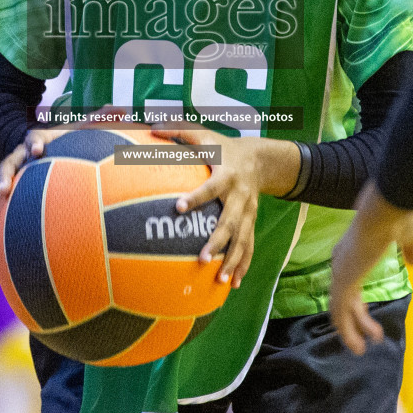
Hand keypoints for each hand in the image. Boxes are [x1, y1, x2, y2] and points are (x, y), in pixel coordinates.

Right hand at [0, 107, 130, 231]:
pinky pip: (0, 202)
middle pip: (8, 164)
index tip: (38, 151)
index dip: (34, 143)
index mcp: (38, 141)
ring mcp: (13, 173)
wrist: (44, 148)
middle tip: (4, 188)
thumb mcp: (80, 129)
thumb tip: (122, 109)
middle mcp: (20, 156)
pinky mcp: (10, 189)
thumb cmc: (66, 140)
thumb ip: (99, 120)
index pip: (33, 139)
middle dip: (5, 176)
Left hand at [150, 126, 297, 288]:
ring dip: (233, 261)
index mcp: (226, 175)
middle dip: (217, 241)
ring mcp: (248, 212)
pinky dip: (243, 265)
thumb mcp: (204, 134)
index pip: (210, 187)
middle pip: (230, 222)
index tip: (178, 208)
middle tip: (202, 258)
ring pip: (242, 240)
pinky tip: (233, 284)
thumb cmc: (223, 147)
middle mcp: (240, 196)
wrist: (261, 159)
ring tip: (220, 280)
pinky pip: (249, 247)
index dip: (196, 197)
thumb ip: (178, 131)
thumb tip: (151, 127)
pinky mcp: (251, 223)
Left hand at [330, 182, 412, 355]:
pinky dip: (346, 331)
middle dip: (357, 319)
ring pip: (339, 309)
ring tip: (362, 349)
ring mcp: (341, 271)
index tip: (368, 314)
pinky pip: (339, 313)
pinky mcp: (344, 280)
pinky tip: (357, 345)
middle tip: (373, 335)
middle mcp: (342, 261)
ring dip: (351, 330)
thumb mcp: (409, 237)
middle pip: (344, 298)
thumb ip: (411, 250)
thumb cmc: (397, 216)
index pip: (349, 282)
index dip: (357, 301)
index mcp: (353, 250)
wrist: (388, 207)